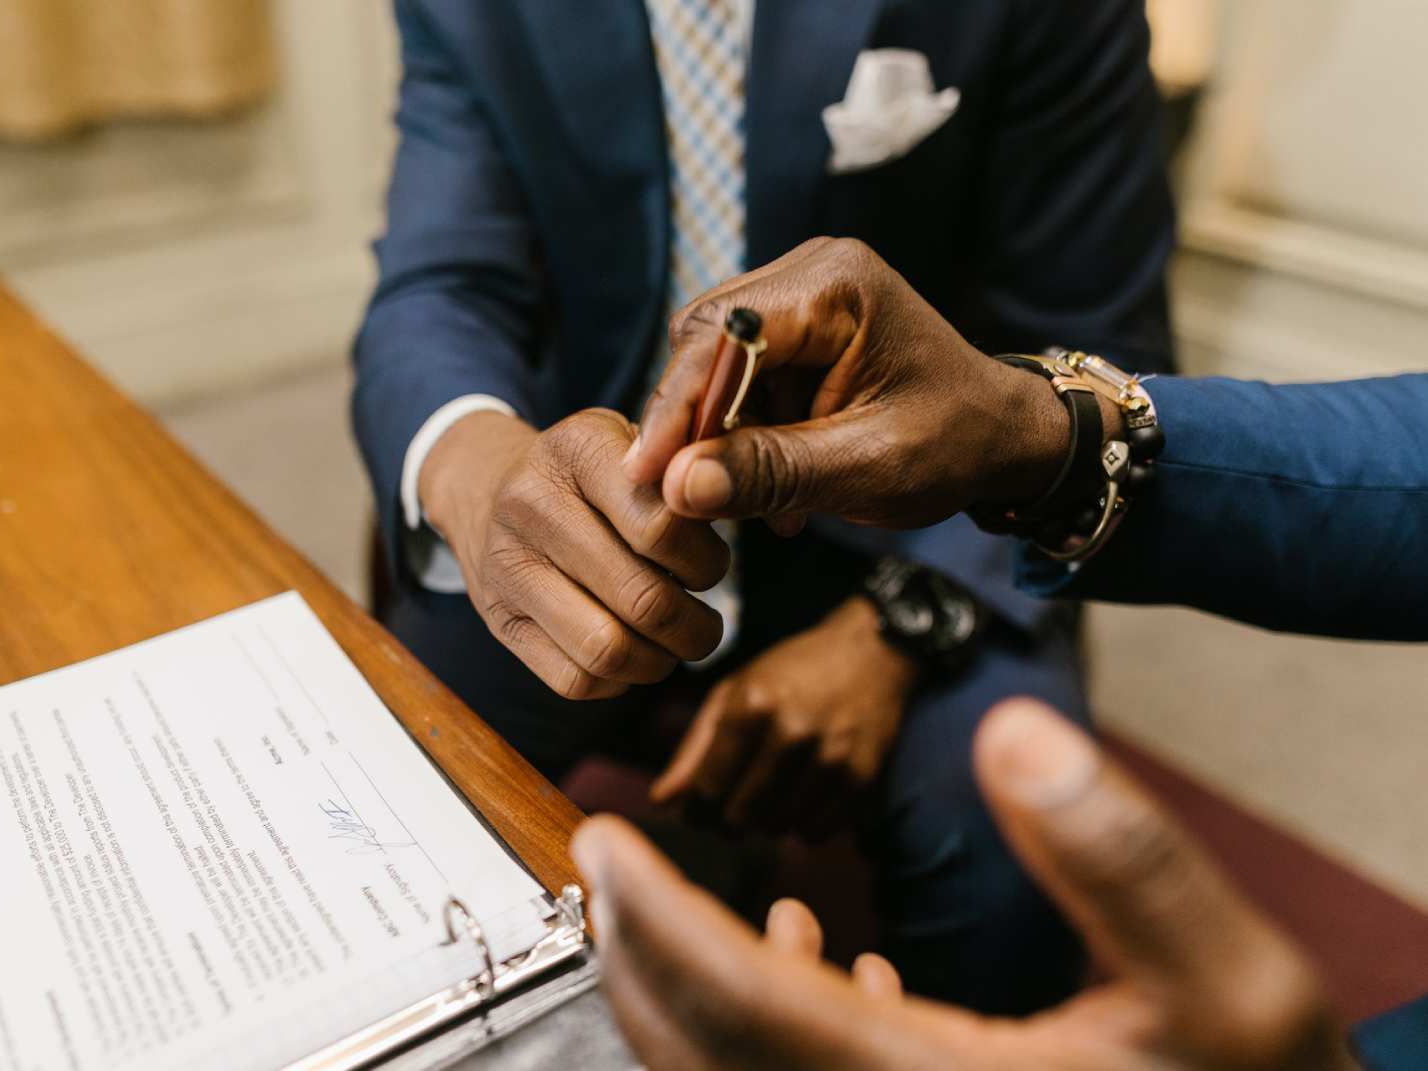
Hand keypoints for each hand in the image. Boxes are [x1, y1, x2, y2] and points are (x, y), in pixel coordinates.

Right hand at [420, 408, 728, 698]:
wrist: (492, 491)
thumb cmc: (596, 476)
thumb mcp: (640, 448)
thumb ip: (690, 473)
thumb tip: (736, 502)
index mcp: (579, 450)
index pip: (662, 529)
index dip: (705, 562)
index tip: (710, 565)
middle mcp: (532, 504)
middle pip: (643, 600)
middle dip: (695, 626)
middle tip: (707, 623)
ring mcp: (507, 567)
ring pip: (607, 650)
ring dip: (660, 661)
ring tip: (673, 643)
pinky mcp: (498, 620)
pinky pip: (575, 680)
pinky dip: (618, 681)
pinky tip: (631, 654)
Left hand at [574, 699, 1357, 1070]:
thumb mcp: (1223, 975)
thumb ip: (1116, 855)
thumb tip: (1016, 735)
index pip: (740, 1002)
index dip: (655, 915)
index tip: (602, 835)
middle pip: (704, 1051)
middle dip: (639, 954)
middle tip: (606, 867)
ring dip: (692, 988)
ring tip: (678, 906)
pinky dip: (775, 1021)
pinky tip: (820, 964)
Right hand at [623, 237, 1113, 529]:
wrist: (1004, 437)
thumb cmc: (955, 446)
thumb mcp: (867, 468)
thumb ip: (771, 473)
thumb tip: (676, 488)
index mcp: (836, 286)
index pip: (721, 336)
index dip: (676, 407)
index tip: (643, 475)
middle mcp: (811, 272)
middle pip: (704, 342)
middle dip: (692, 423)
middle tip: (683, 495)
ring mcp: (802, 295)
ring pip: (713, 364)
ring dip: (720, 434)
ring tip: (754, 500)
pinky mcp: (796, 329)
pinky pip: (739, 377)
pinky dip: (743, 432)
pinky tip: (771, 482)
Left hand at [650, 597, 914, 838]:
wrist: (871, 652)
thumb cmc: (791, 671)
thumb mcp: (734, 693)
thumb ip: (694, 749)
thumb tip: (661, 802)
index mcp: (751, 706)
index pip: (708, 790)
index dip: (697, 810)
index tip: (698, 811)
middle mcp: (790, 733)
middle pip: (740, 817)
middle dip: (729, 822)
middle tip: (732, 809)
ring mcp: (830, 757)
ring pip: (778, 829)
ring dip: (766, 823)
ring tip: (769, 797)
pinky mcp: (862, 777)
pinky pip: (816, 832)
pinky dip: (802, 827)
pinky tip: (801, 799)